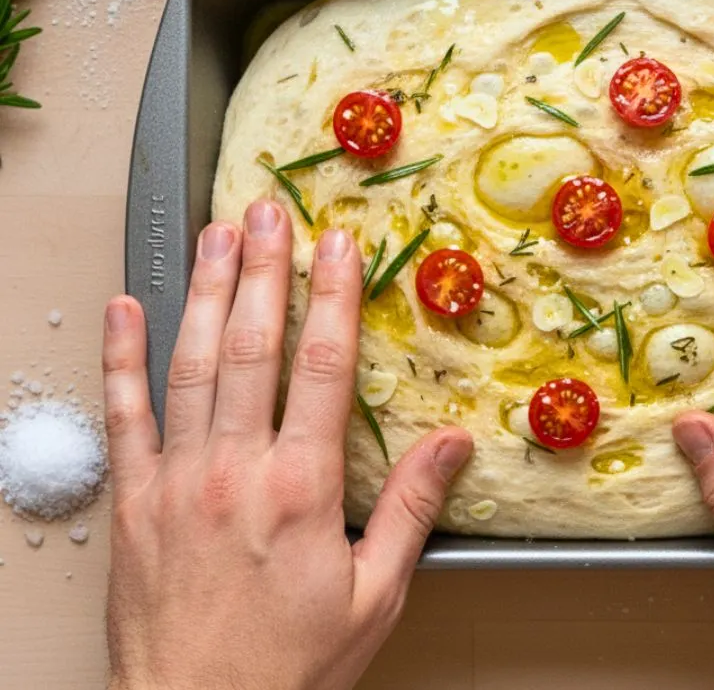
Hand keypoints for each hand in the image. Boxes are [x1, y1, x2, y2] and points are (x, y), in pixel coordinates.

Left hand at [102, 199, 472, 689]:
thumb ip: (410, 510)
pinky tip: (124, 310)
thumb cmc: (288, 665)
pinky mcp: (132, 500)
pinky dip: (120, 358)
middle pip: (253, 348)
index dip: (331, 296)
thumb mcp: (374, 594)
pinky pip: (122, 416)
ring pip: (191, 364)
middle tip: (269, 211)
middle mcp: (234, 470)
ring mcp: (175, 480)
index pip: (321, 366)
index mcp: (299, 487)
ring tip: (217, 235)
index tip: (338, 244)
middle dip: (265, 270)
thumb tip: (450, 444)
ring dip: (207, 293)